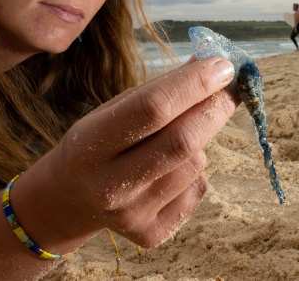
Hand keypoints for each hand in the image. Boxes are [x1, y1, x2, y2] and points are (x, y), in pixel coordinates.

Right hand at [24, 56, 239, 248]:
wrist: (68, 200)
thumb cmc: (99, 142)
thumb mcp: (114, 109)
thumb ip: (162, 88)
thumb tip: (213, 64)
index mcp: (90, 143)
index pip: (154, 108)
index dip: (194, 84)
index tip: (223, 65)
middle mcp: (108, 185)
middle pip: (183, 141)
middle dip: (216, 107)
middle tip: (230, 88)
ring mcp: (131, 215)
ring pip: (196, 165)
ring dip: (200, 142)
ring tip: (176, 140)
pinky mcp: (151, 235)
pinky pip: (196, 190)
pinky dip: (194, 173)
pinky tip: (169, 172)